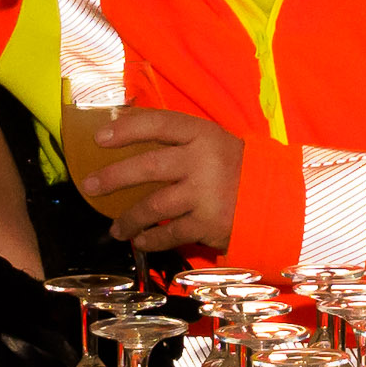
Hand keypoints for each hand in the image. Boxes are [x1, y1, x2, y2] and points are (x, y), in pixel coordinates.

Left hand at [80, 105, 243, 255]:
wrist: (275, 199)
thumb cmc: (234, 167)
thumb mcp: (211, 142)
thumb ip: (177, 139)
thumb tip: (125, 126)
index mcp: (202, 134)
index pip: (159, 124)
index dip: (127, 129)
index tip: (99, 138)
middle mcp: (202, 161)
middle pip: (148, 166)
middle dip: (113, 177)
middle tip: (89, 185)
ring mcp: (206, 194)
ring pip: (154, 206)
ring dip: (129, 218)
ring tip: (116, 229)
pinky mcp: (209, 223)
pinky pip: (171, 233)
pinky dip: (152, 239)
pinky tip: (141, 242)